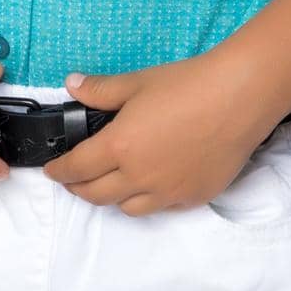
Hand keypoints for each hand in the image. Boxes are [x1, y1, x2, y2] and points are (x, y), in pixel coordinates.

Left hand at [41, 51, 284, 215]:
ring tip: (113, 183)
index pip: (77, 168)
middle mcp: (139, 178)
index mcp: (120, 147)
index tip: (51, 171)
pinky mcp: (193, 198)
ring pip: (127, 208)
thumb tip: (72, 84)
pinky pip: (161, 207)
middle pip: (96, 195)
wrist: (239, 97)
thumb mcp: (138, 81)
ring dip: (113, 197)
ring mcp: (167, 193)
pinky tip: (153, 183)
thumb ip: (101, 89)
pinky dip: (148, 199)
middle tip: (74, 179)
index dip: (59, 172)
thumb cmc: (188, 84)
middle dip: (79, 188)